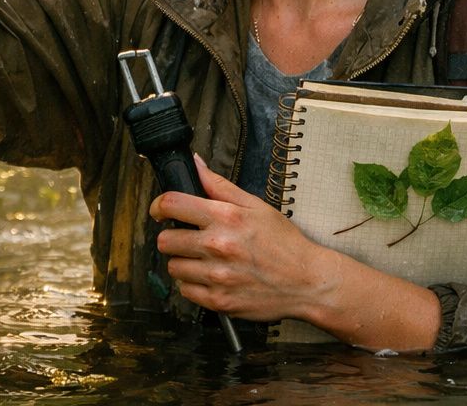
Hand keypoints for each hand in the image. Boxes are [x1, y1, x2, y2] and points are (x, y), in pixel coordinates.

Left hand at [150, 154, 336, 322]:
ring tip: (203, 260)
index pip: (172, 204)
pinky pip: (185, 291)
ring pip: (173, 267)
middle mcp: (218, 246)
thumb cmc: (284, 243)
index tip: (160, 211)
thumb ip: (220, 186)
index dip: (159, 206)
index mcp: (226, 217)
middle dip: (174, 237)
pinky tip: (210, 278)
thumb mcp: (256, 206)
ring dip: (184, 263)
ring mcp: (217, 276)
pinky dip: (193, 285)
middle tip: (189, 238)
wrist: (307, 282)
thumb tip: (196, 165)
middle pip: (165, 240)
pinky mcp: (219, 301)